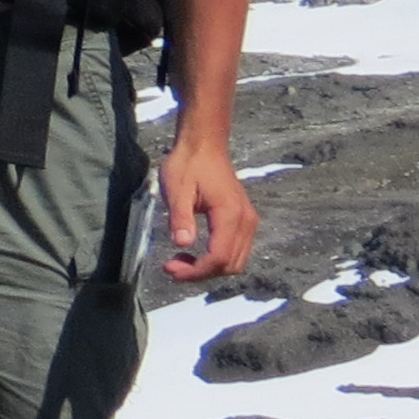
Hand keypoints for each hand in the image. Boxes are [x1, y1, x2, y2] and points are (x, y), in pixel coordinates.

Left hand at [155, 131, 256, 285]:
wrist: (205, 145)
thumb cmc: (188, 164)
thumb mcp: (176, 189)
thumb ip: (180, 217)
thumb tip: (183, 244)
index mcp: (230, 214)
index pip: (219, 257)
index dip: (196, 271)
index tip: (170, 269)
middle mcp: (246, 221)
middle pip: (230, 265)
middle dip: (201, 273)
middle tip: (171, 267)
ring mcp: (248, 221)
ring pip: (236, 261)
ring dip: (209, 269)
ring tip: (181, 262)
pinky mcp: (244, 220)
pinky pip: (237, 251)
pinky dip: (217, 259)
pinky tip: (195, 253)